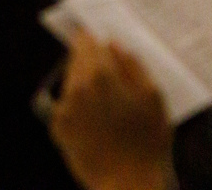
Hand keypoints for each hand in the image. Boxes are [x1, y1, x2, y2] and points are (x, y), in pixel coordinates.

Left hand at [49, 30, 174, 189]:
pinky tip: (95, 115)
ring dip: (83, 80)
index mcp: (100, 74)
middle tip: (107, 66)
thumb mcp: (152, 95)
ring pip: (70, 81)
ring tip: (106, 95)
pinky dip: (77, 103)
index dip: (92, 37)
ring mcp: (64, 109)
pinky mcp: (58, 129)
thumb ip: (132, 64)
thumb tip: (113, 44)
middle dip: (89, 58)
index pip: (86, 41)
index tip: (98, 36)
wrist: (128, 184)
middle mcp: (76, 87)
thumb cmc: (148, 139)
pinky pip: (66, 104)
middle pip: (76, 59)